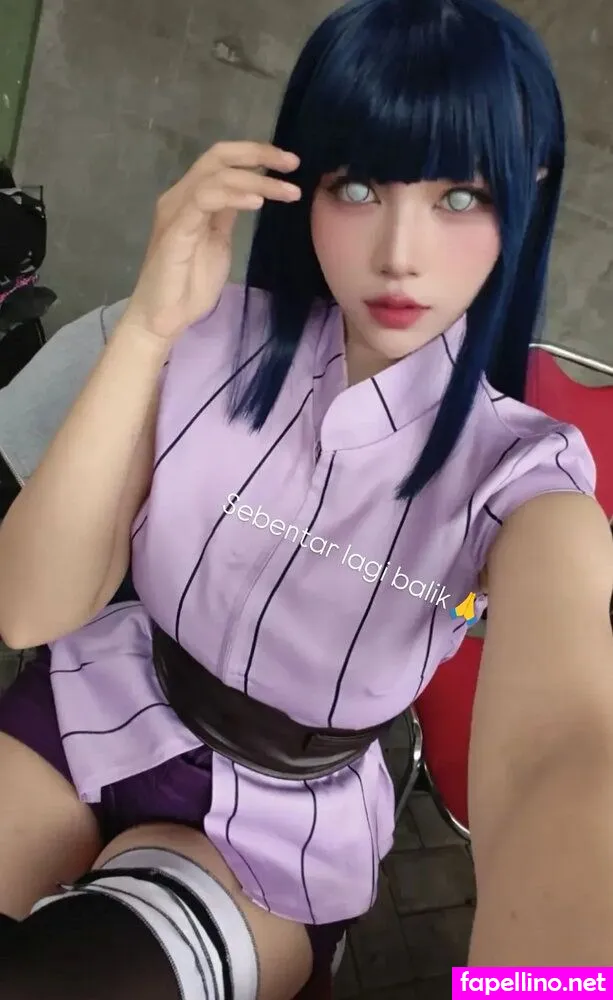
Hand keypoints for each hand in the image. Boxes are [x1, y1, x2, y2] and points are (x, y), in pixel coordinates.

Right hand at [122, 141, 300, 341]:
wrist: (163, 317)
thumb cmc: (189, 285)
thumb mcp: (217, 242)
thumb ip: (226, 215)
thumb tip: (249, 193)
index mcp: (190, 198)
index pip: (221, 161)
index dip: (255, 155)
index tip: (289, 163)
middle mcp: (180, 197)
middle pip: (218, 156)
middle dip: (258, 154)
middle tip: (293, 163)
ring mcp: (176, 211)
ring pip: (216, 176)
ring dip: (256, 180)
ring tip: (287, 191)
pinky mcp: (176, 230)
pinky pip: (204, 199)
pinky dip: (233, 196)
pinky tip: (257, 203)